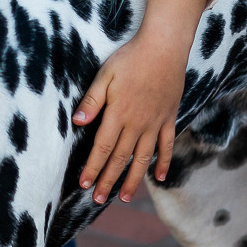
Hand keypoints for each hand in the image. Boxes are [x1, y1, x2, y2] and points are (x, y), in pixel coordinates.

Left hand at [72, 0, 208, 203]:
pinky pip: (166, 145)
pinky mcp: (169, 118)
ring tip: (124, 197)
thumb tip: (77, 122)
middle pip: (120, 158)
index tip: (83, 184)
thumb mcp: (106, 75)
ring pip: (143, 158)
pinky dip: (163, 162)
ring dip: (132, 179)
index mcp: (118, 114)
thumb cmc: (130, 58)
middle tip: (98, 199)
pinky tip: (158, 177)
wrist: (164, 47)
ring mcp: (155, 123)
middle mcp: (137, 124)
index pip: (102, 148)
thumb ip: (92, 99)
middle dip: (108, 180)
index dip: (92, 167)